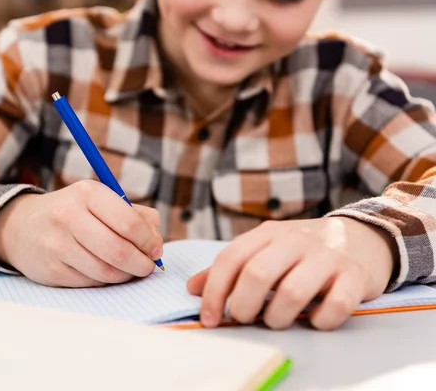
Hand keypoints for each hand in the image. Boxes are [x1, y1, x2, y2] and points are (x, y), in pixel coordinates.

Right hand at [0, 180, 162, 286]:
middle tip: (147, 267)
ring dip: (125, 275)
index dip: (149, 241)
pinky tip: (104, 271)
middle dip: (142, 264)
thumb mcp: (102, 201)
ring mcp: (57, 244)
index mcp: (88, 193)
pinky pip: (91, 282)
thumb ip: (138, 216)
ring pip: (107, 271)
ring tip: (128, 269)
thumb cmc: (74, 213)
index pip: (129, 222)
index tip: (155, 249)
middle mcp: (69, 215)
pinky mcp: (52, 269)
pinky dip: (105, 280)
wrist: (23, 227)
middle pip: (119, 251)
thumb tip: (157, 244)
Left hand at [187, 217, 395, 329]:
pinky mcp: (355, 275)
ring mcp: (327, 256)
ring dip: (278, 317)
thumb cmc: (303, 251)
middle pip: (258, 274)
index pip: (231, 258)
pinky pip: (335, 305)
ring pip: (293, 291)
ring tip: (276, 321)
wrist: (362, 236)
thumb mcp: (265, 249)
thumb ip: (231, 268)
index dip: (214, 291)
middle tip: (244, 320)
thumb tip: (193, 287)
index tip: (209, 319)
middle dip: (244, 306)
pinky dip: (320, 320)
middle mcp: (296, 240)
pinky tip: (314, 320)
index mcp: (268, 234)